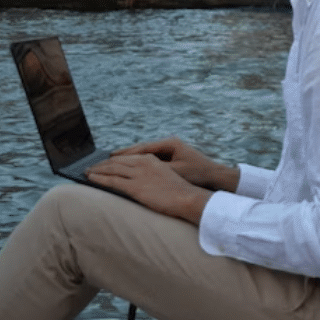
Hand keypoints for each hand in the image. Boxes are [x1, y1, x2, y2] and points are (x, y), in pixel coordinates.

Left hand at [87, 153, 212, 223]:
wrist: (186, 198)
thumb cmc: (177, 192)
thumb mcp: (164, 176)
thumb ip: (150, 174)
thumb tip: (137, 180)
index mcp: (151, 159)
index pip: (127, 158)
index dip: (113, 160)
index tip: (104, 163)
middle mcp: (144, 163)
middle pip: (117, 162)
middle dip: (102, 164)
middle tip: (91, 167)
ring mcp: (139, 174)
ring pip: (112, 169)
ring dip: (97, 170)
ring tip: (87, 172)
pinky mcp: (135, 187)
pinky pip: (112, 181)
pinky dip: (99, 178)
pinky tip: (91, 178)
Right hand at [112, 137, 238, 192]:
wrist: (214, 175)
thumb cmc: (196, 173)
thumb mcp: (175, 171)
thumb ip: (157, 169)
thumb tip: (136, 168)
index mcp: (170, 144)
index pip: (142, 148)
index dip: (125, 153)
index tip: (110, 157)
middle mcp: (168, 143)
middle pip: (141, 148)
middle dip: (124, 154)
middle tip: (106, 158)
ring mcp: (170, 149)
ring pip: (145, 153)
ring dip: (130, 158)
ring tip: (112, 162)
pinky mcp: (171, 156)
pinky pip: (151, 158)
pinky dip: (139, 162)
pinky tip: (129, 167)